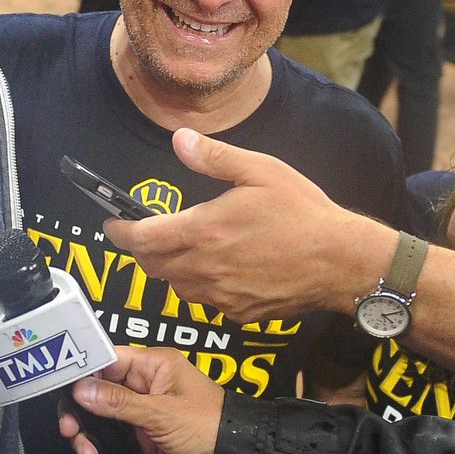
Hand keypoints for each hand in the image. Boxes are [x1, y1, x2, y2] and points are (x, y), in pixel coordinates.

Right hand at [59, 347, 222, 453]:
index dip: (81, 375)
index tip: (63, 394)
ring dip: (89, 439)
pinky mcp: (141, 438)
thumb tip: (80, 389)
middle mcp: (143, 386)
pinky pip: (112, 441)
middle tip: (71, 433)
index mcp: (152, 366)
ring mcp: (141, 412)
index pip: (106, 360)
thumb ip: (118, 402)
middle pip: (96, 393)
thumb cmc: (208, 426)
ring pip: (100, 420)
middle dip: (81, 415)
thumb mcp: (161, 413)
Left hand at [102, 129, 387, 321]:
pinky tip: (219, 268)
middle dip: (142, 249)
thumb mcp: (260, 171)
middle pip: (152, 265)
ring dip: (170, 268)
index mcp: (203, 231)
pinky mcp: (238, 313)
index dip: (120, 232)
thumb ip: (213, 158)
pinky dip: (201, 285)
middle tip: (146, 234)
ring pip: (175, 285)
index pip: (142, 238)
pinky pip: (205, 300)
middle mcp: (204, 269)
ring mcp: (220, 296)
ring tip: (184, 248)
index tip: (112, 225)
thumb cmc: (304, 213)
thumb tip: (180, 140)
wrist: (342, 262)